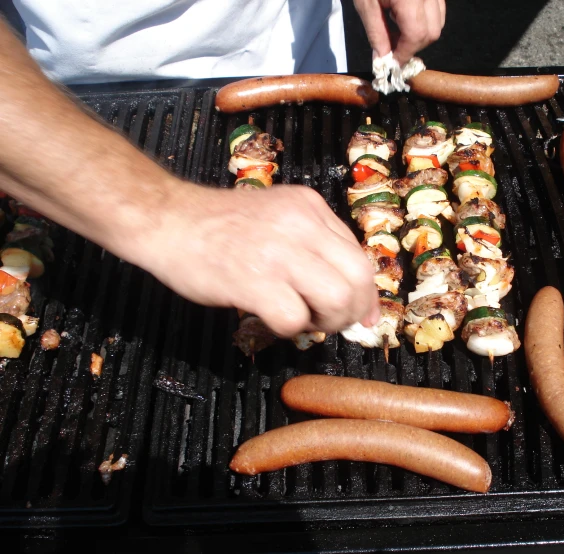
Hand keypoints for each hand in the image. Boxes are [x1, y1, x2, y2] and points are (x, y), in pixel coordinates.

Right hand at [145, 184, 379, 336]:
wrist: (167, 219)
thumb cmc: (220, 226)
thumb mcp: (278, 217)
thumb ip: (314, 245)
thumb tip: (350, 292)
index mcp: (310, 208)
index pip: (359, 256)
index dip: (365, 294)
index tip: (361, 314)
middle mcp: (301, 224)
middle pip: (358, 278)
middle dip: (352, 310)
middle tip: (330, 322)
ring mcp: (279, 251)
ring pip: (337, 298)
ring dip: (326, 321)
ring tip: (300, 318)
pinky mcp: (254, 280)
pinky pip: (294, 318)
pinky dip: (289, 329)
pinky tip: (270, 318)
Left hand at [354, 0, 445, 64]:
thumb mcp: (366, 5)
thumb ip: (376, 33)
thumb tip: (383, 58)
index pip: (416, 35)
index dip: (405, 53)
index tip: (393, 63)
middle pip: (432, 32)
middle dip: (414, 46)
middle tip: (393, 48)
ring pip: (438, 21)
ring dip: (420, 34)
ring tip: (398, 31)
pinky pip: (437, 8)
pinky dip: (425, 19)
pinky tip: (406, 17)